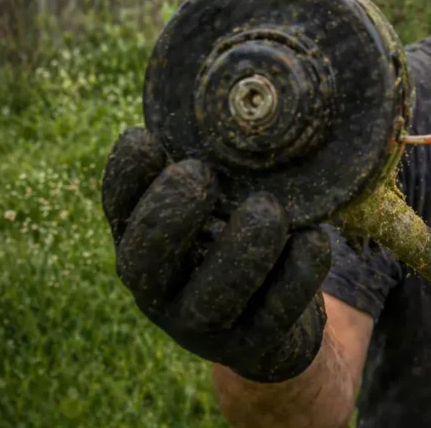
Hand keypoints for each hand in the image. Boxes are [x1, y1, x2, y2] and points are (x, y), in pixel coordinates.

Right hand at [100, 126, 331, 383]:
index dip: (124, 177)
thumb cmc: (242, 232)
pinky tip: (313, 240)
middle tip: (199, 176)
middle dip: (169, 215)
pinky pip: (273, 316)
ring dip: (241, 249)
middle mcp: (161, 288)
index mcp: (144, 241)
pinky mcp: (252, 349)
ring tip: (268, 209)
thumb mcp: (221, 196)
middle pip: (145, 262)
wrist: (276, 320)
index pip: (117, 210)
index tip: (145, 138)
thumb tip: (238, 82)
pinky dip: (297, 274)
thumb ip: (215, 156)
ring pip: (211, 299)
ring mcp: (203, 326)